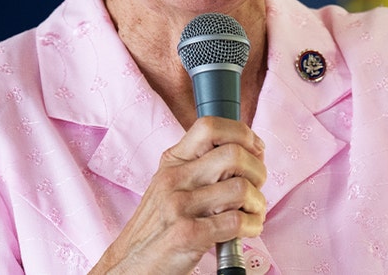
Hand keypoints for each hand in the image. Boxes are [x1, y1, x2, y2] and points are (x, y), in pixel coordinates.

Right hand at [91, 117, 267, 274]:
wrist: (130, 263)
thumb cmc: (158, 226)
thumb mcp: (170, 186)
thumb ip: (200, 167)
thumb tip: (248, 152)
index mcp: (172, 162)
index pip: (209, 126)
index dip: (242, 133)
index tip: (255, 149)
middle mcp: (174, 179)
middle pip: (233, 154)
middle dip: (258, 171)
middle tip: (257, 186)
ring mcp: (179, 206)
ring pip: (240, 188)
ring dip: (258, 203)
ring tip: (253, 212)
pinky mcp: (187, 234)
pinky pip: (236, 221)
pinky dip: (252, 226)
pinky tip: (247, 230)